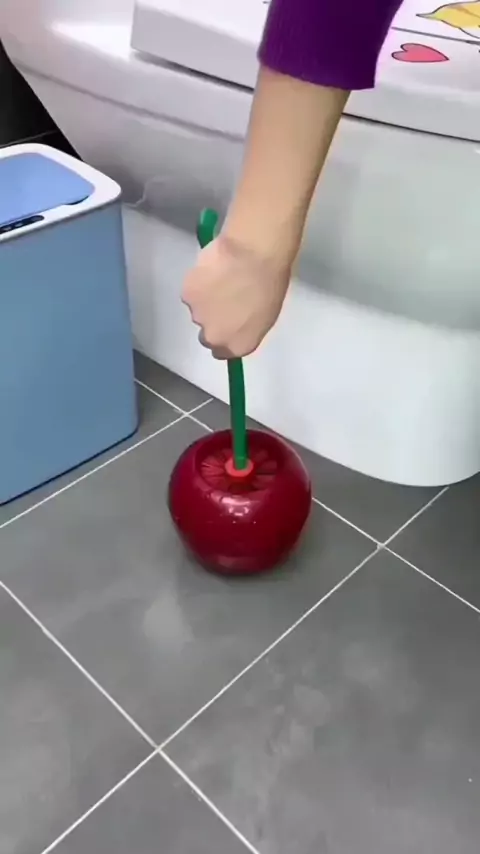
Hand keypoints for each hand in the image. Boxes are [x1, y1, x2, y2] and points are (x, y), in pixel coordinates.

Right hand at [182, 234, 290, 358]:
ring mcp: (198, 315)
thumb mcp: (266, 314)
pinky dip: (199, 281)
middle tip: (224, 298)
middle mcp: (215, 337)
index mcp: (239, 345)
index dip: (225, 336)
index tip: (229, 322)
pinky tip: (212, 268)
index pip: (222, 352)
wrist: (253, 255)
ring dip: (206, 298)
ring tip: (221, 278)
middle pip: (207, 335)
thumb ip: (247, 327)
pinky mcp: (187, 294)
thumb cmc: (270, 283)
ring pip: (198, 309)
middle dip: (213, 320)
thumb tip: (238, 324)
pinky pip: (192, 290)